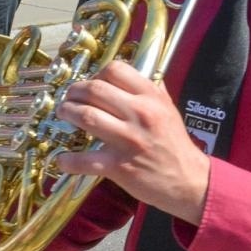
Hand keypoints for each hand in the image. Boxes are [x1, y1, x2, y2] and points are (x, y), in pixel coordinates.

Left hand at [53, 59, 210, 223]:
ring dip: (68, 113)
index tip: (91, 83)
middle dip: (74, 92)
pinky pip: (86, 160)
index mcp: (151, 97)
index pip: (116, 70)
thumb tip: (134, 72)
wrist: (188, 180)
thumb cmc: (175, 144)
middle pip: (95, 90)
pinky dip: (68, 160)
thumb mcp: (168, 109)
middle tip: (69, 98)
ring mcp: (129, 140)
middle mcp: (140, 114)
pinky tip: (61, 159)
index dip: (97, 74)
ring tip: (64, 114)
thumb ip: (151, 89)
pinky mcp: (120, 167)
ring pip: (87, 117)